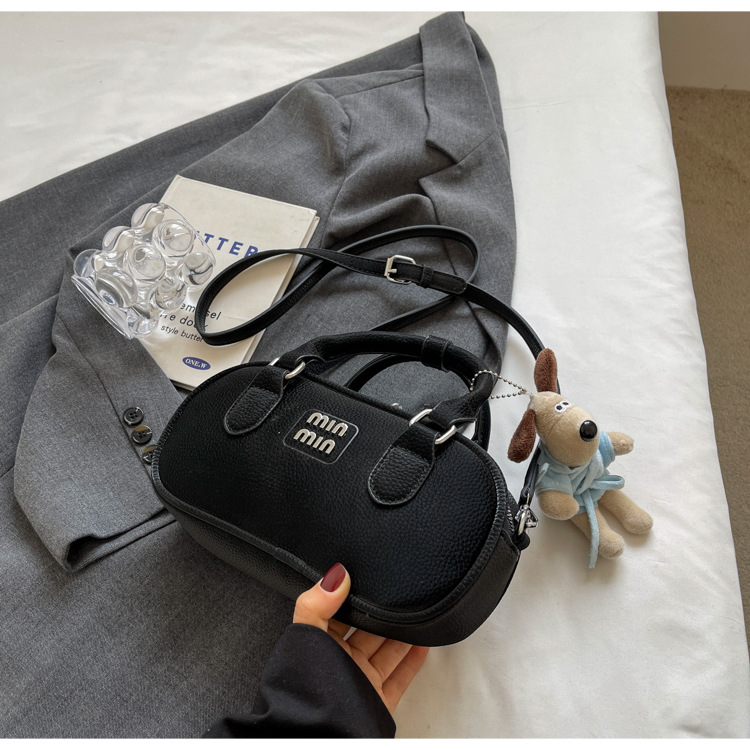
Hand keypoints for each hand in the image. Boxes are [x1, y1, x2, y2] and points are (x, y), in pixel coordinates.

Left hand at [293, 563, 428, 714]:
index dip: (351, 596)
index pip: (338, 613)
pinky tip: (422, 644)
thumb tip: (335, 574)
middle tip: (398, 594)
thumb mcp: (305, 637)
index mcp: (319, 646)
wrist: (321, 738)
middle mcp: (341, 663)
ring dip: (402, 633)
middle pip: (367, 631)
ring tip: (416, 612)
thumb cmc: (305, 692)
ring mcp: (361, 681)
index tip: (368, 577)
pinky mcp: (378, 700)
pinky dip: (413, 660)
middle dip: (382, 613)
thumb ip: (316, 604)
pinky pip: (400, 676)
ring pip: (387, 651)